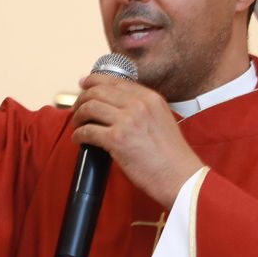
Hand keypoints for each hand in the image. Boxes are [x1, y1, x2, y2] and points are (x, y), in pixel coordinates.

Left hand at [70, 74, 204, 208]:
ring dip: (78, 116)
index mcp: (150, 97)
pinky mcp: (117, 140)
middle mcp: (138, 104)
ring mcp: (127, 121)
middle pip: (98, 91)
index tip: (84, 84)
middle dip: (82, 98)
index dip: (94, 81)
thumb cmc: (172, 155)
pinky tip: (79, 140)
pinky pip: (87, 131)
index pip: (115, 80)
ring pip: (89, 107)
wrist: (181, 176)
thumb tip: (116, 106)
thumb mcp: (161, 119)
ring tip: (77, 125)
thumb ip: (142, 108)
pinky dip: (78, 135)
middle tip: (77, 109)